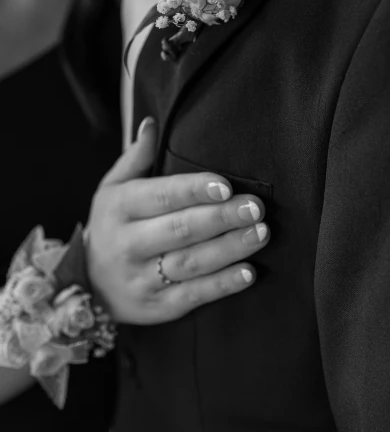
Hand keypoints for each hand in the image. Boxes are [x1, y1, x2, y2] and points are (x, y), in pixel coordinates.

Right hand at [85, 118, 268, 323]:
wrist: (87, 286)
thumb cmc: (112, 226)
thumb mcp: (112, 189)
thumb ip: (136, 157)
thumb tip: (150, 123)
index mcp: (120, 208)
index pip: (161, 196)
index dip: (194, 190)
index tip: (226, 185)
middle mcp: (128, 244)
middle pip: (180, 229)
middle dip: (221, 218)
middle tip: (256, 207)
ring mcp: (142, 279)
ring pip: (191, 263)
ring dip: (230, 249)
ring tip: (261, 233)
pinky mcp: (157, 307)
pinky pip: (193, 296)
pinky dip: (222, 284)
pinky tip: (249, 272)